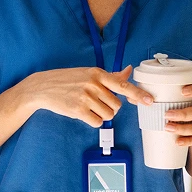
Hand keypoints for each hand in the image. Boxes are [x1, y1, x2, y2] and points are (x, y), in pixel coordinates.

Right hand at [22, 66, 153, 127]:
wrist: (42, 87)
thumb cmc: (67, 80)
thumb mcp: (88, 73)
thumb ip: (110, 75)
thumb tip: (128, 70)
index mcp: (97, 74)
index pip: (122, 84)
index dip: (138, 93)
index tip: (149, 100)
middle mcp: (92, 84)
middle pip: (116, 105)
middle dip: (109, 107)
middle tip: (96, 103)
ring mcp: (85, 97)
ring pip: (108, 114)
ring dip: (101, 114)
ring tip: (88, 107)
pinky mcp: (78, 110)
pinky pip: (97, 121)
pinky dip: (93, 120)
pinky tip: (83, 114)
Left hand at [166, 80, 191, 146]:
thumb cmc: (183, 109)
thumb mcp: (178, 101)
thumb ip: (164, 97)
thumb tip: (139, 99)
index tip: (182, 91)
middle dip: (184, 113)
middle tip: (167, 115)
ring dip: (184, 128)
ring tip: (167, 128)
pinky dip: (188, 140)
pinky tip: (177, 141)